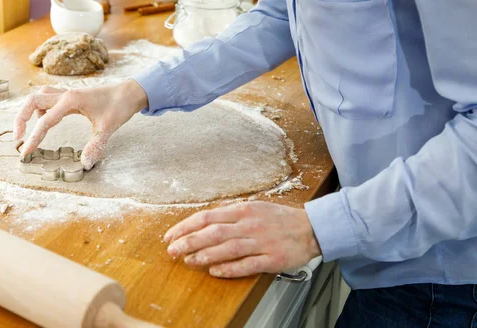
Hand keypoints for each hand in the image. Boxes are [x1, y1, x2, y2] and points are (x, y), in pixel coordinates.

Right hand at [14, 80, 148, 169]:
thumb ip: (96, 146)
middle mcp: (65, 94)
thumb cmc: (119, 106)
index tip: (25, 152)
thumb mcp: (108, 127)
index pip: (45, 121)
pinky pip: (49, 98)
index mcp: (71, 101)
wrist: (130, 92)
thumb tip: (85, 165)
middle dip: (20, 118)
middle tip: (18, 137)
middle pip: (32, 100)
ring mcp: (67, 93)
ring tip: (30, 130)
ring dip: (29, 110)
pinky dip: (41, 108)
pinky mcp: (71, 96)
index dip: (34, 138)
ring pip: (39, 96)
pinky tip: (46, 120)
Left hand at [164, 201, 320, 277]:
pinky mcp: (271, 258)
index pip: (206, 217)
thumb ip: (230, 215)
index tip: (170, 236)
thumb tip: (203, 222)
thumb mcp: (253, 208)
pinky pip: (246, 264)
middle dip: (188, 241)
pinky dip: (229, 268)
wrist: (311, 228)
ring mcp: (260, 241)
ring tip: (188, 261)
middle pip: (212, 232)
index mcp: (242, 210)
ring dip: (204, 255)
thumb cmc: (278, 219)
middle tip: (172, 251)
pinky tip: (214, 272)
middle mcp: (249, 224)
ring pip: (226, 248)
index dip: (185, 227)